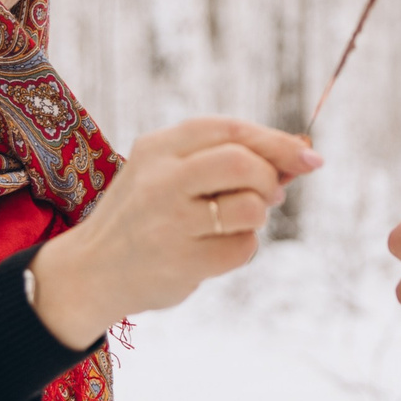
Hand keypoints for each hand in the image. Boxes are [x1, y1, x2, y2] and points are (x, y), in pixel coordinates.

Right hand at [27, 117, 321, 348]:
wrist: (91, 271)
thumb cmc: (145, 216)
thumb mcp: (169, 172)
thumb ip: (226, 157)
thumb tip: (301, 153)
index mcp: (158, 147)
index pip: (229, 130)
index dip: (276, 141)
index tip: (308, 156)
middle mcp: (160, 179)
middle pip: (242, 162)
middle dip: (268, 178)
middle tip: (268, 194)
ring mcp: (169, 222)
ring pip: (250, 206)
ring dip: (257, 216)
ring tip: (232, 223)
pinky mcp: (181, 261)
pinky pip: (244, 247)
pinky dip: (243, 247)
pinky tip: (214, 250)